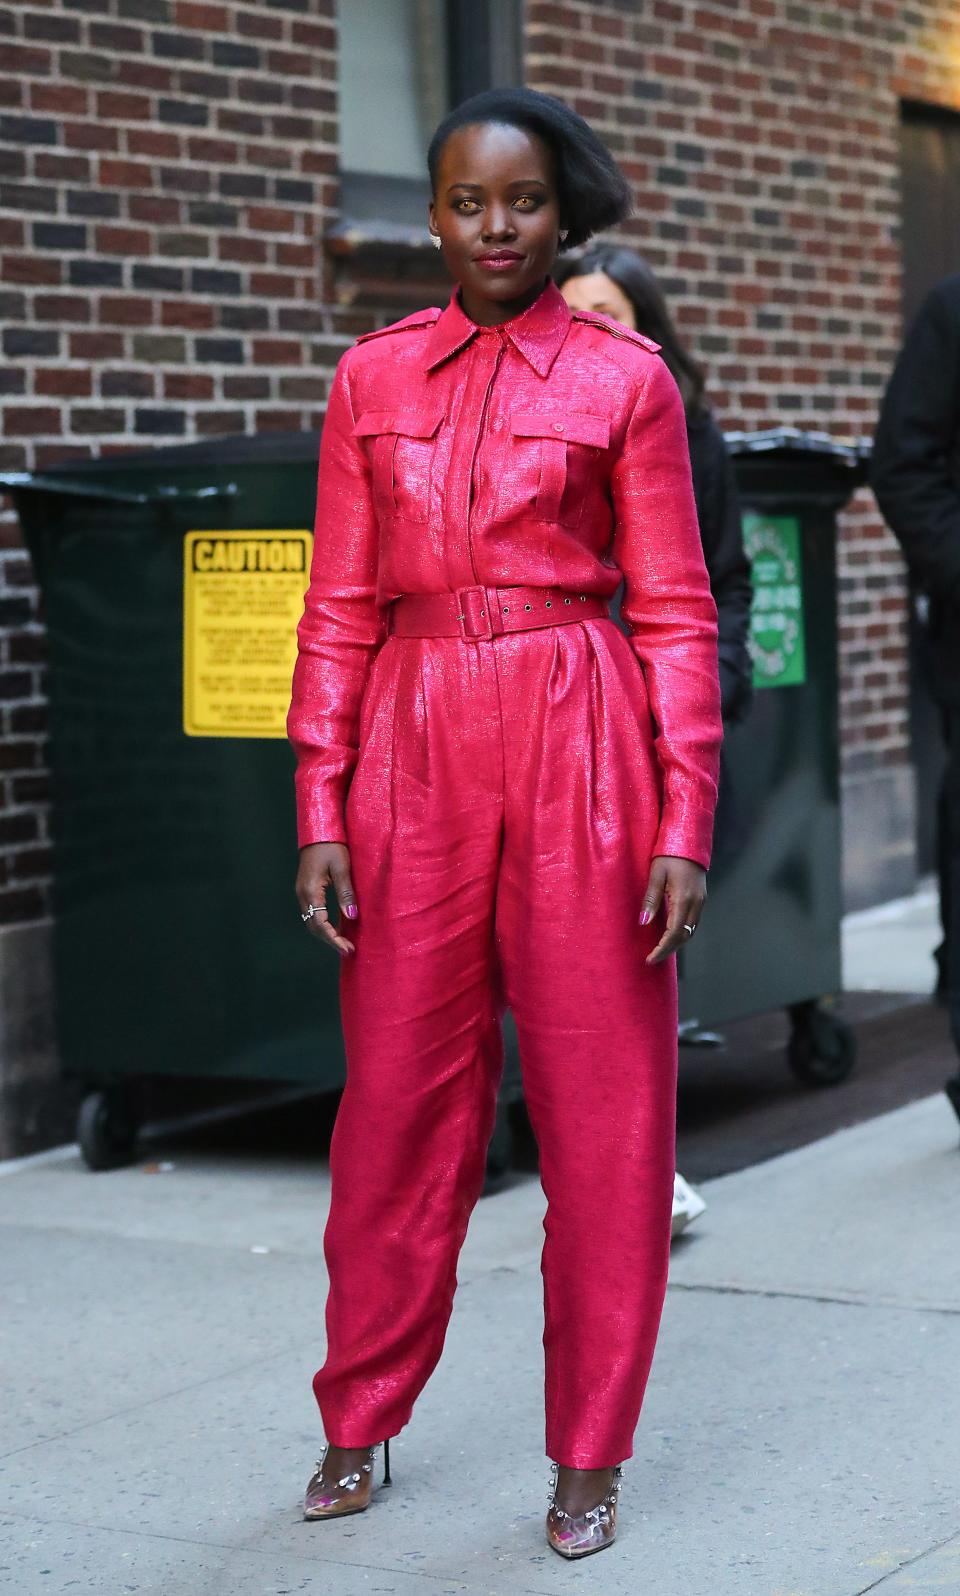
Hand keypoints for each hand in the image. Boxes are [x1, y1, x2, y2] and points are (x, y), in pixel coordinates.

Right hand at [296, 842, 357, 956]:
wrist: (318, 831)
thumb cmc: (331, 846)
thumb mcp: (342, 868)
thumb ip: (346, 893)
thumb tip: (351, 916)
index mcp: (310, 891)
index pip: (320, 923)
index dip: (334, 939)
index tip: (348, 949)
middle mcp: (302, 894)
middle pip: (314, 926)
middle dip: (330, 940)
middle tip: (348, 949)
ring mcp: (302, 892)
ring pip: (312, 920)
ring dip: (327, 933)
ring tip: (344, 942)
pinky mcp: (306, 889)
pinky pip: (313, 912)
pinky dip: (324, 923)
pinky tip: (336, 926)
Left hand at [640, 854, 705, 964]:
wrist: (689, 842)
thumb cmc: (669, 856)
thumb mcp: (656, 875)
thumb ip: (651, 899)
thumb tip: (643, 923)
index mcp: (684, 899)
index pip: (674, 933)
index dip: (662, 948)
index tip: (650, 958)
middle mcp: (696, 903)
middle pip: (684, 936)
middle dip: (669, 949)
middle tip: (653, 958)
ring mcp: (700, 902)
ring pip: (690, 931)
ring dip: (676, 943)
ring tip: (660, 950)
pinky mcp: (701, 899)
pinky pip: (693, 923)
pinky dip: (682, 933)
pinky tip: (671, 935)